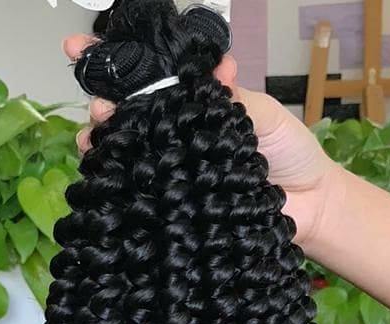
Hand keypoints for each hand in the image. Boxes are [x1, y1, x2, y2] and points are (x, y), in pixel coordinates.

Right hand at [61, 34, 338, 251]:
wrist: (310, 208)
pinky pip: (141, 192)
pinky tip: (105, 170)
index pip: (149, 79)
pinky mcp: (173, 205)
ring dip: (103, 140)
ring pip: (125, 152)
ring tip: (94, 134)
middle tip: (97, 104)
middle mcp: (175, 137)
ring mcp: (171, 172)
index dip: (115, 62)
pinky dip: (119, 180)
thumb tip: (217, 65)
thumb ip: (233, 93)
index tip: (79, 48)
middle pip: (126, 115)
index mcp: (192, 106)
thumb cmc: (291, 155)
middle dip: (101, 102)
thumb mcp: (264, 113)